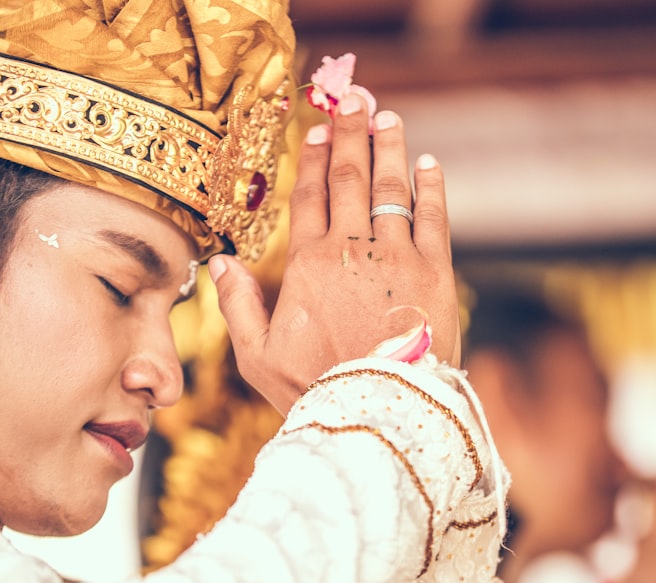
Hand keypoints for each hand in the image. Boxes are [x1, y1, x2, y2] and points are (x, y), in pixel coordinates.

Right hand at [210, 94, 460, 414]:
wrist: (379, 411)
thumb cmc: (314, 388)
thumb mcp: (258, 356)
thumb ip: (238, 306)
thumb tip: (219, 263)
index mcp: (309, 265)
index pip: (310, 197)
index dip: (314, 159)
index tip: (317, 131)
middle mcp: (352, 250)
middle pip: (349, 178)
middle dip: (349, 133)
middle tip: (352, 97)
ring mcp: (397, 258)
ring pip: (391, 188)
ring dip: (388, 148)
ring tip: (386, 117)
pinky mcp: (436, 272)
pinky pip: (433, 217)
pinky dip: (430, 186)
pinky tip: (426, 163)